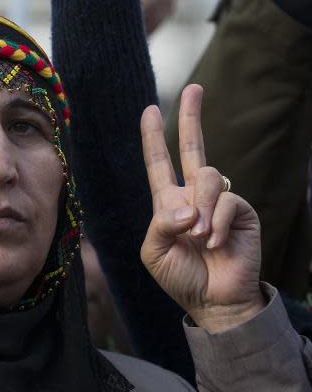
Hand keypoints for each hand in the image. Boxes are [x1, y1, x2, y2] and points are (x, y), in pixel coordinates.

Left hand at [140, 84, 264, 331]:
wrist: (215, 303)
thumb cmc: (182, 278)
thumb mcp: (155, 252)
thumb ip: (161, 223)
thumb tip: (188, 207)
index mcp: (169, 202)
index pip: (159, 163)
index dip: (152, 137)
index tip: (149, 109)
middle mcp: (193, 195)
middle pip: (192, 146)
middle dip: (191, 116)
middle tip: (194, 88)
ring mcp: (218, 201)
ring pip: (207, 176)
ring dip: (199, 208)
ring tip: (198, 238)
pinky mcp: (241, 211)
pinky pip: (226, 201)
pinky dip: (215, 225)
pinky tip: (214, 245)